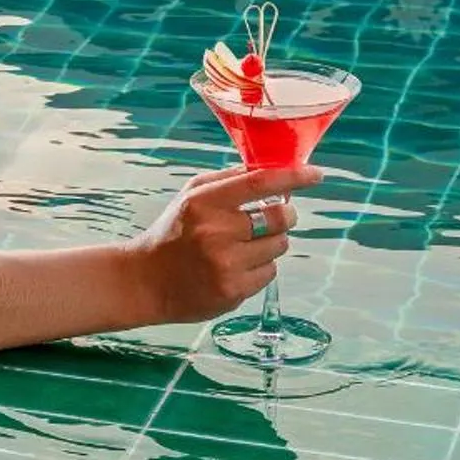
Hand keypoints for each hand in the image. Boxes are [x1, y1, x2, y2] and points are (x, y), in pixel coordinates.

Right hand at [132, 165, 323, 323]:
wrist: (144, 281)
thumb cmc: (173, 232)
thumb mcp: (192, 195)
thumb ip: (229, 179)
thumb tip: (272, 168)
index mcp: (205, 202)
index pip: (260, 182)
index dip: (293, 177)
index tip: (315, 174)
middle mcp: (216, 232)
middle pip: (278, 219)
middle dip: (286, 215)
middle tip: (278, 216)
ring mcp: (225, 264)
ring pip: (278, 247)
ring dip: (271, 243)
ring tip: (246, 245)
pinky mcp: (232, 292)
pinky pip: (269, 273)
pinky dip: (261, 267)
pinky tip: (238, 266)